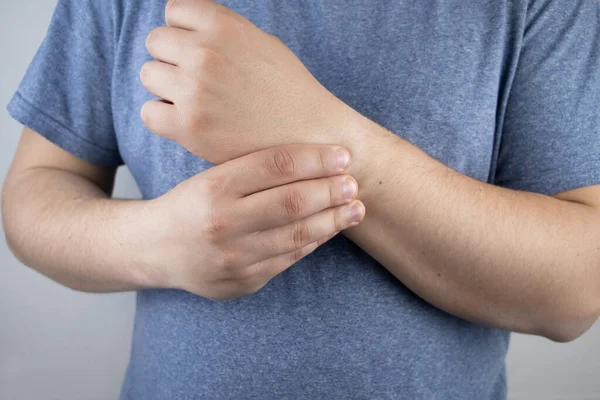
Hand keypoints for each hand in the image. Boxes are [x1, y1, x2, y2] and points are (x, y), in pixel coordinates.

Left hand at [140, 0, 348, 163]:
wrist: (311, 136)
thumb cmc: (287, 89)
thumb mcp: (261, 42)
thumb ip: (221, 30)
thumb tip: (182, 25)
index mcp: (223, 26)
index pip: (173, 11)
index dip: (185, 32)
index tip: (201, 53)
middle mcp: (205, 53)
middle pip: (156, 42)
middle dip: (173, 58)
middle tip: (198, 80)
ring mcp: (195, 90)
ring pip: (148, 75)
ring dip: (166, 86)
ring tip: (195, 100)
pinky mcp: (189, 127)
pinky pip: (148, 112)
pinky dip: (163, 117)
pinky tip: (187, 121)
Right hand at [144, 144, 364, 299]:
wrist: (155, 249)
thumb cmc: (191, 204)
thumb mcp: (211, 176)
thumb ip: (254, 170)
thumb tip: (316, 161)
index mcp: (214, 187)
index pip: (276, 165)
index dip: (316, 158)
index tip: (342, 154)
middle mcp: (223, 222)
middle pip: (292, 202)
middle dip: (331, 191)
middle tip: (354, 183)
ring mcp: (233, 257)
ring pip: (297, 236)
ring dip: (333, 220)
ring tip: (356, 209)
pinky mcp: (243, 281)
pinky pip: (289, 259)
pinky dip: (314, 241)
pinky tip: (330, 228)